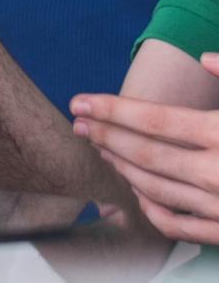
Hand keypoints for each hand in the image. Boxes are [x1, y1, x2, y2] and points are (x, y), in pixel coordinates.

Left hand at [71, 54, 218, 243]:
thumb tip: (205, 57)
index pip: (153, 119)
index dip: (111, 109)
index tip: (80, 101)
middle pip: (145, 154)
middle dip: (105, 136)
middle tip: (77, 123)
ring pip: (155, 189)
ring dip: (121, 167)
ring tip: (100, 149)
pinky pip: (177, 225)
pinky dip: (150, 208)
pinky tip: (137, 192)